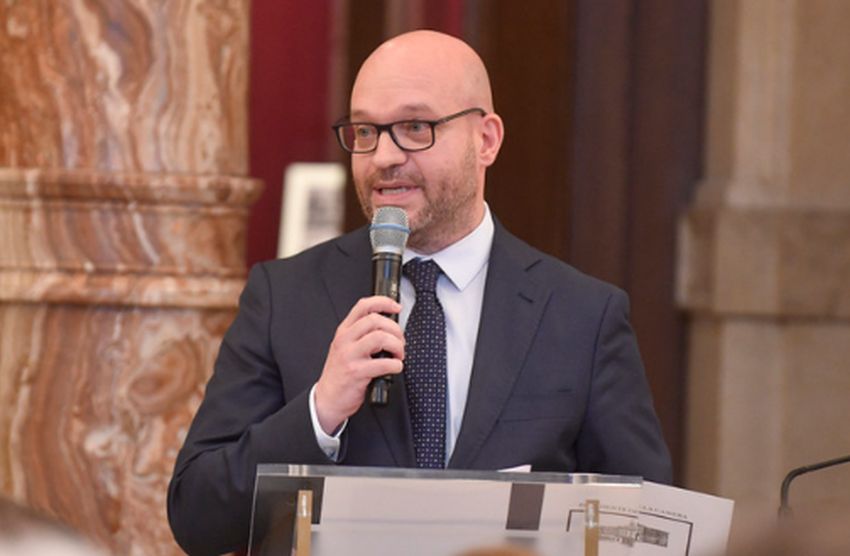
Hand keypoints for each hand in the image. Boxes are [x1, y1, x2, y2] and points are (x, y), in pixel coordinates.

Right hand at [314, 296, 403, 433]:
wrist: (328, 399)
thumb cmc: (341, 373)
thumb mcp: (346, 348)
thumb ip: (362, 335)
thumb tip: (390, 328)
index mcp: (344, 331)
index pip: (363, 306)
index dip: (383, 302)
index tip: (396, 307)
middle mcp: (345, 340)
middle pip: (375, 320)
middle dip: (395, 330)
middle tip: (400, 342)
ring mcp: (349, 355)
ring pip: (380, 338)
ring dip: (396, 346)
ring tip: (398, 355)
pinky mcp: (356, 372)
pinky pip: (383, 363)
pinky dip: (396, 365)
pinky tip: (395, 368)